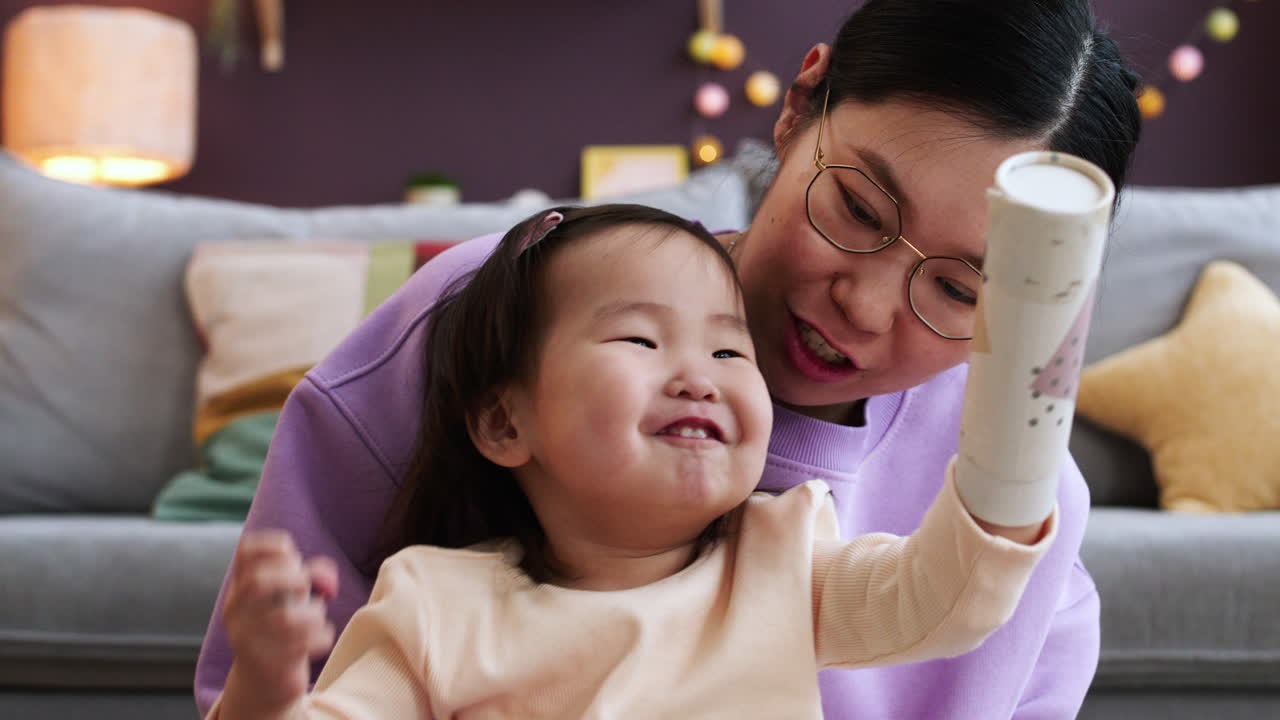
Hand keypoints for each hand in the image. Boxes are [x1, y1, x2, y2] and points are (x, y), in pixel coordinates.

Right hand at [223, 530, 338, 714]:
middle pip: (257, 582)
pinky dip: (323, 636)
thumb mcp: (290, 598)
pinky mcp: (266, 665)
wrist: (264, 683)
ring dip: (314, 613)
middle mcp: (236, 612)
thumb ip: (309, 578)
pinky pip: (303, 646)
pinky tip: (321, 637)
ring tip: (317, 616)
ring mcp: (247, 640)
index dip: (272, 545)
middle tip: (304, 587)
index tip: (292, 554)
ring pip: (285, 618)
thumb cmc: (282, 629)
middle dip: (292, 578)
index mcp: (240, 589)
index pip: (245, 553)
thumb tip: (324, 577)